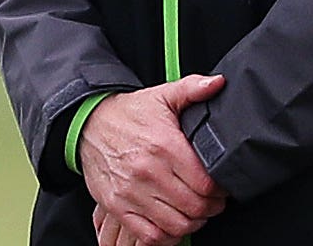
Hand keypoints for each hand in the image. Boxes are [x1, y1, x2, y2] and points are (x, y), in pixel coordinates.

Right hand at [78, 74, 228, 245]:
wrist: (88, 125)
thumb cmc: (131, 113)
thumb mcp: (164, 94)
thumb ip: (194, 88)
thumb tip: (219, 83)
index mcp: (165, 146)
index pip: (204, 183)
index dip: (221, 190)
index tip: (223, 187)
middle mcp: (148, 172)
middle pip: (193, 207)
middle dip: (211, 208)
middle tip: (215, 202)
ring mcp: (130, 193)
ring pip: (174, 225)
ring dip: (192, 224)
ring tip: (197, 213)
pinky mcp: (117, 207)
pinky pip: (148, 235)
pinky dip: (166, 236)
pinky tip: (174, 224)